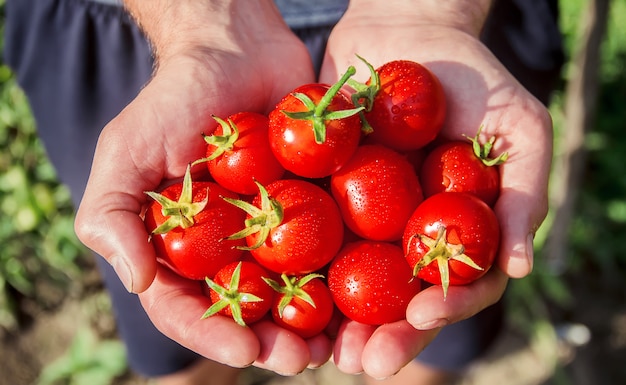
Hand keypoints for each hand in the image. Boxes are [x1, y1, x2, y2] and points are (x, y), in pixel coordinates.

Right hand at [74, 1, 328, 373]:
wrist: (237, 50)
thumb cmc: (174, 99)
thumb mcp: (126, 152)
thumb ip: (113, 216)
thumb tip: (138, 281)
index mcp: (180, 251)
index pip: (188, 308)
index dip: (212, 333)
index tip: (243, 347)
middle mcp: (227, 252)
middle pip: (248, 313)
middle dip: (272, 343)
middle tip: (301, 360)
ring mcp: (274, 233)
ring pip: (293, 294)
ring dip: (313, 326)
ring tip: (335, 347)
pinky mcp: (314, 209)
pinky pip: (330, 250)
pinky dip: (346, 278)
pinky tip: (366, 299)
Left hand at [320, 0, 551, 377]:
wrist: (403, 30)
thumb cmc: (472, 76)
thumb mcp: (517, 126)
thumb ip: (525, 192)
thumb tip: (523, 269)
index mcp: (456, 232)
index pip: (455, 287)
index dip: (442, 308)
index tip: (420, 315)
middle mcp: (408, 237)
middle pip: (397, 299)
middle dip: (383, 335)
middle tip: (361, 362)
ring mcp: (364, 222)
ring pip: (349, 283)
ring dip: (334, 321)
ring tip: (315, 350)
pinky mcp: (321, 199)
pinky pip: (306, 239)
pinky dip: (292, 268)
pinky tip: (274, 291)